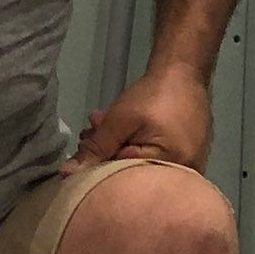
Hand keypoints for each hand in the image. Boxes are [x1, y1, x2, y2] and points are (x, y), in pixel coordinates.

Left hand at [68, 64, 211, 169]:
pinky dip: (133, 147)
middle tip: (91, 132)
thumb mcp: (119, 121)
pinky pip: (153, 159)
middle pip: (134, 175)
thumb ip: (95, 148)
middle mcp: (184, 174)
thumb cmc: (154, 95)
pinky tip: (118, 132)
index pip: (124, 181)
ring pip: (141, 165)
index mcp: (170, 167)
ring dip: (116, 148)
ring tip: (101, 126)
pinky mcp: (186, 157)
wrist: (184, 72)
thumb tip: (67, 174)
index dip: (99, 166)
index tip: (85, 146)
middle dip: (106, 156)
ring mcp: (187, 166)